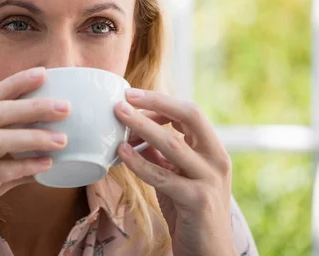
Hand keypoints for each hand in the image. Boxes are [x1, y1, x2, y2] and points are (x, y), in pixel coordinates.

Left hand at [115, 89, 234, 255]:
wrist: (210, 254)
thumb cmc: (190, 212)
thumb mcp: (178, 176)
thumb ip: (162, 154)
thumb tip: (135, 130)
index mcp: (213, 150)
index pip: (190, 112)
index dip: (161, 102)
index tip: (133, 95)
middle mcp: (217, 160)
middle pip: (189, 116)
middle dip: (156, 103)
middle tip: (126, 96)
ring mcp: (209, 180)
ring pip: (173, 143)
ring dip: (142, 126)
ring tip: (119, 114)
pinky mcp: (197, 200)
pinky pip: (162, 176)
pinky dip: (139, 162)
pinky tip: (121, 152)